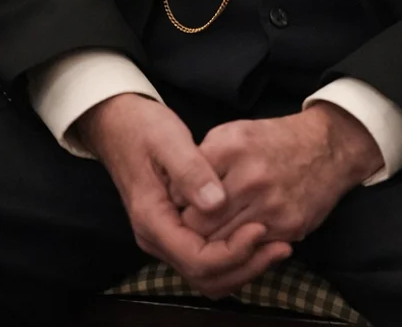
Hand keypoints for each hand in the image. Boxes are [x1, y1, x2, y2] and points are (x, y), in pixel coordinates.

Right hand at [73, 93, 291, 297]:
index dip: (233, 252)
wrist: (119, 125)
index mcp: (153, 220)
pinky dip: (234, 256)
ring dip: (243, 266)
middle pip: (205, 276)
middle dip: (245, 266)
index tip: (261, 228)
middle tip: (282, 246)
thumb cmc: (144, 128)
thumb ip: (191, 172)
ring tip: (278, 245)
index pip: (196, 259)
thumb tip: (217, 203)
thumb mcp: (168, 140)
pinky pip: (208, 258)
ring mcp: (167, 237)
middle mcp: (158, 238)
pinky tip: (259, 237)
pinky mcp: (178, 229)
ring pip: (208, 275)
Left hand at [182, 103, 382, 244]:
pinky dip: (242, 248)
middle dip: (193, 230)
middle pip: (200, 225)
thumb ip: (202, 159)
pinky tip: (241, 236)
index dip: (179, 205)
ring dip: (216, 243)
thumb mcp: (233, 133)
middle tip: (195, 227)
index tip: (182, 207)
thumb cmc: (273, 141)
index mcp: (230, 148)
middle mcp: (250, 177)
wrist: (328, 147)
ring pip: (223, 244)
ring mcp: (270, 205)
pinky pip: (251, 251)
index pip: (184, 194)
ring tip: (217, 233)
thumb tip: (176, 193)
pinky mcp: (288, 227)